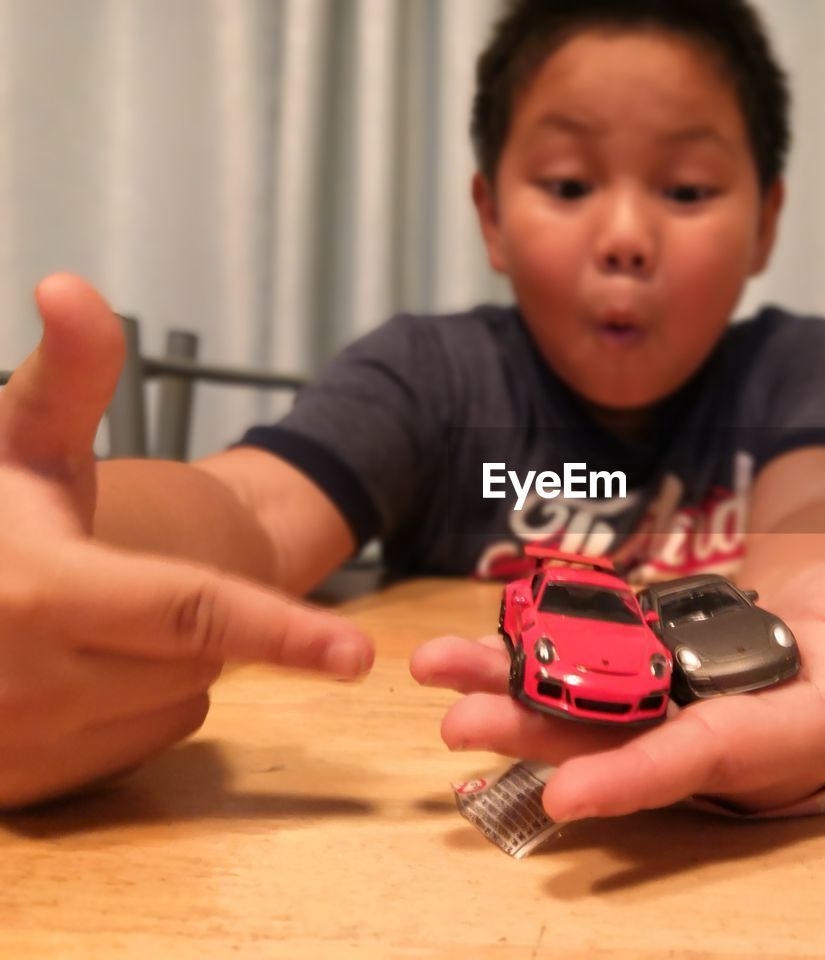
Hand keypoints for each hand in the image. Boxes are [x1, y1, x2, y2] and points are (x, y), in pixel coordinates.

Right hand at [0, 274, 373, 809]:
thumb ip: (67, 376)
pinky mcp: (24, 785)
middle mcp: (33, 681)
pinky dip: (133, 705)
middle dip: (184, 618)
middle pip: (195, 657)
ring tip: (84, 618)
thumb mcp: (16, 443)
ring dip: (161, 661)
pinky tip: (74, 668)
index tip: (358, 656)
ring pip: (176, 701)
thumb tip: (71, 285)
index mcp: (44, 591)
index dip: (283, 632)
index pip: (192, 614)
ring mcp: (24, 743)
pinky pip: (141, 739)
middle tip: (114, 575)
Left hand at [410, 557, 824, 819]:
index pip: (708, 754)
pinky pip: (574, 669)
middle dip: (541, 735)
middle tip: (461, 724)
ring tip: (439, 683)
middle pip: (620, 740)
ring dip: (510, 696)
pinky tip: (459, 650)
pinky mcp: (638, 670)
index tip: (570, 793)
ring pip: (583, 708)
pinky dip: (518, 659)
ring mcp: (666, 702)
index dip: (645, 775)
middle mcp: (711, 729)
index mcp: (780, 727)